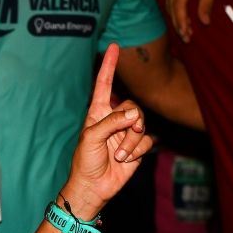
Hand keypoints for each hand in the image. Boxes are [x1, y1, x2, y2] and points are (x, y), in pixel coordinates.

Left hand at [61, 45, 152, 217]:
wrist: (94, 186)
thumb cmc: (85, 161)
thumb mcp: (92, 137)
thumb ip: (112, 122)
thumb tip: (134, 114)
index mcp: (98, 112)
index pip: (104, 84)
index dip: (109, 66)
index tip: (114, 47)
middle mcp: (114, 119)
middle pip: (133, 106)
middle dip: (130, 121)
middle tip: (123, 133)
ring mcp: (127, 132)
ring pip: (142, 124)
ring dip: (132, 140)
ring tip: (119, 155)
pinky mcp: (137, 146)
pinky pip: (147, 140)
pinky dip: (137, 150)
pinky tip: (126, 160)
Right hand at [166, 0, 232, 41]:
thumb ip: (206, 5)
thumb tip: (204, 22)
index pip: (179, 5)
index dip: (181, 21)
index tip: (186, 34)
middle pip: (172, 7)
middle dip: (178, 23)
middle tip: (186, 38)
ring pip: (170, 5)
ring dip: (177, 19)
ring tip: (186, 32)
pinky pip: (171, 1)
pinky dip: (176, 12)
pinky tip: (183, 21)